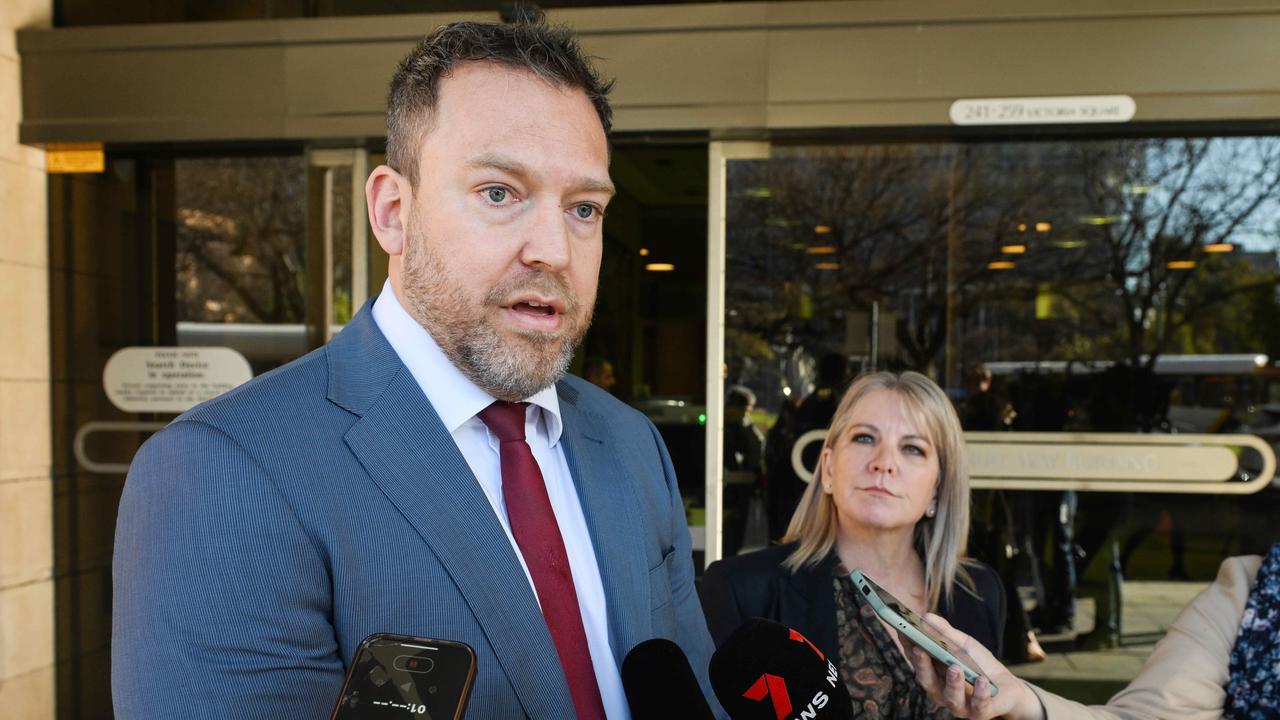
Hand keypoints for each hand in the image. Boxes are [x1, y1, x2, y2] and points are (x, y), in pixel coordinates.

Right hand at [906, 614, 1043, 719]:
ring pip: (951, 699)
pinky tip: (981, 681)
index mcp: (933, 674)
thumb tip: (926, 616)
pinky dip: (979, 694)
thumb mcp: (963, 644)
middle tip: (920, 650)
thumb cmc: (979, 665)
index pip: (915, 659)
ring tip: (955, 668)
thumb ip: (946, 633)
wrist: (1008, 688)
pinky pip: (979, 706)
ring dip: (952, 684)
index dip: (907, 646)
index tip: (902, 630)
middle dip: (922, 666)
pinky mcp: (981, 712)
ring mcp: (961, 705)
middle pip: (927, 681)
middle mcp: (941, 692)